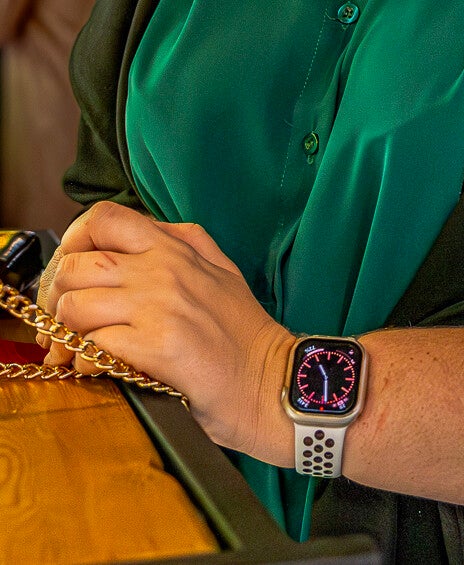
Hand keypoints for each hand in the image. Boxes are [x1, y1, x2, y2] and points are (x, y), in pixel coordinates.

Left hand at [37, 201, 295, 457]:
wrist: (272, 380)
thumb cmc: (244, 332)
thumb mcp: (218, 268)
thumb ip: (180, 245)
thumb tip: (133, 241)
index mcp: (176, 245)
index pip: (102, 218)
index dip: (72, 244)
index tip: (69, 275)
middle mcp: (165, 266)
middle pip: (77, 265)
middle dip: (56, 298)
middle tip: (59, 325)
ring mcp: (160, 304)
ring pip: (76, 305)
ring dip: (65, 335)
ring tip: (73, 353)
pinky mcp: (157, 346)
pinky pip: (93, 346)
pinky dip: (83, 362)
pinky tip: (95, 370)